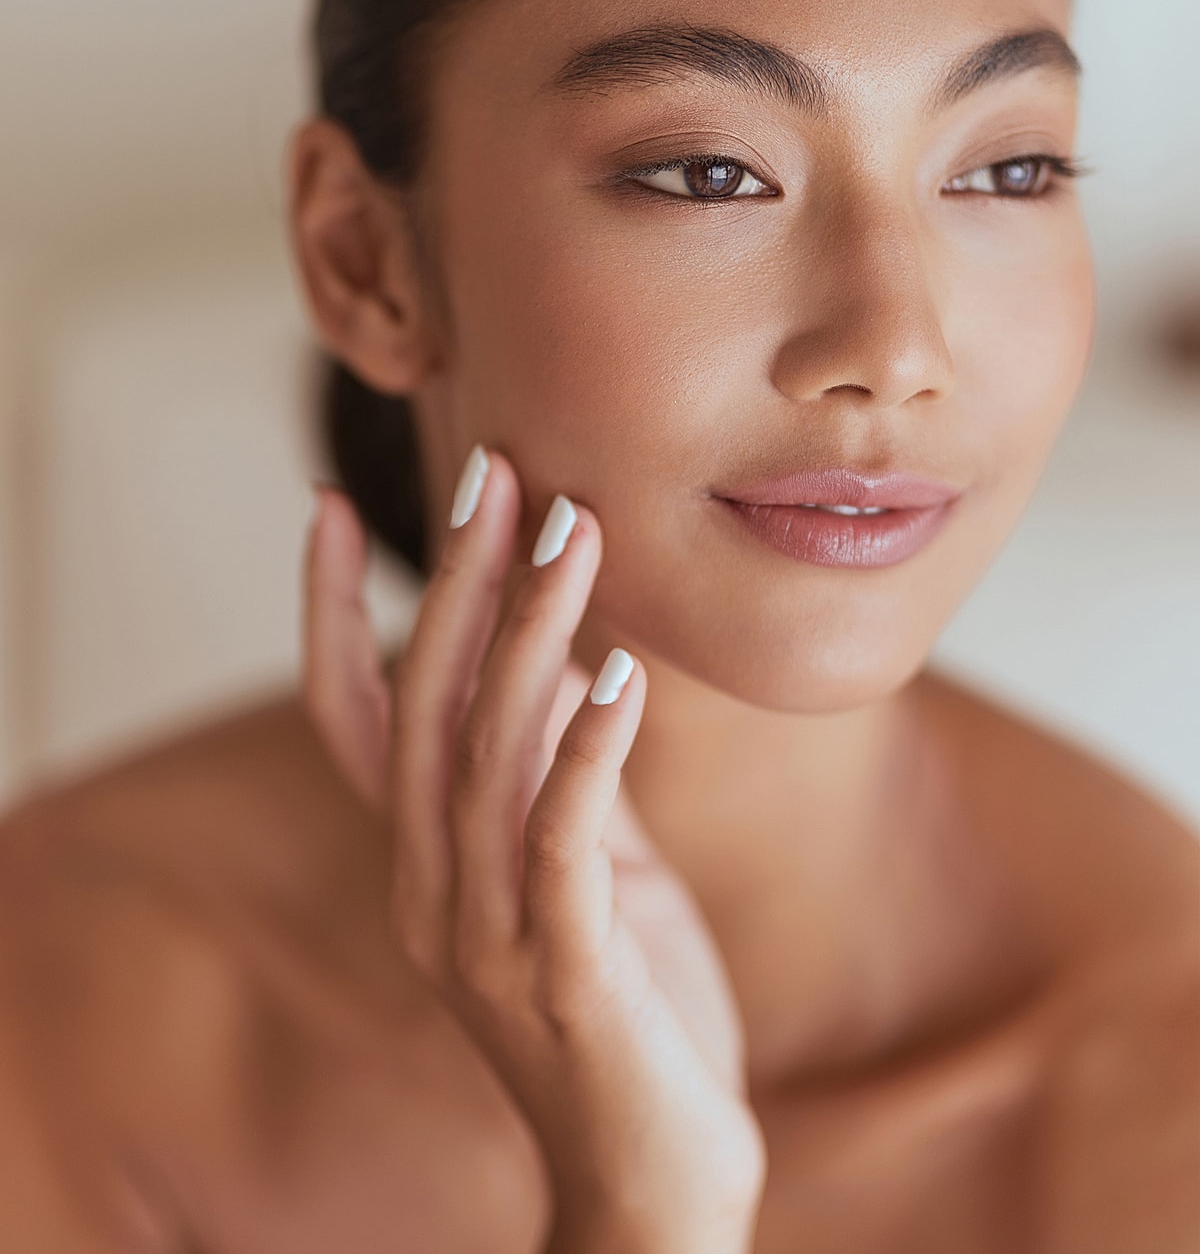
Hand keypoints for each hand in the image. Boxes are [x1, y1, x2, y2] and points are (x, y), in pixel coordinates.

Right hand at [303, 449, 765, 1250]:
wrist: (656, 1178)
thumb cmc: (632, 1009)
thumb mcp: (594, 872)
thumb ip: (570, 776)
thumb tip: (574, 654)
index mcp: (426, 862)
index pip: (354, 716)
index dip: (328, 610)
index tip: (331, 505)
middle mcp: (430, 891)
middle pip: (421, 708)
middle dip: (454, 581)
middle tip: (492, 470)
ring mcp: (487, 937)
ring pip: (487, 755)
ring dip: (530, 633)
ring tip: (574, 532)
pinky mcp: (565, 972)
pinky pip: (564, 841)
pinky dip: (587, 750)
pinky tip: (623, 673)